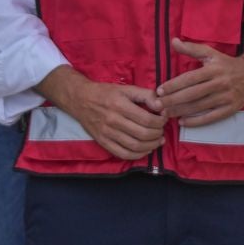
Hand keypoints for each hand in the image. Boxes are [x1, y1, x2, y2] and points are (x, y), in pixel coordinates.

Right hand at [41, 67, 166, 161]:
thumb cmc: (105, 93)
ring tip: (157, 141)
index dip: (160, 122)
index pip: (147, 119)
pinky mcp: (103, 142)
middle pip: (143, 134)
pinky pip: (123, 154)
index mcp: (120, 105)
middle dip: (158, 134)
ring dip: (151, 146)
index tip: (163, 119)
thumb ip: (146, 95)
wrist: (80, 99)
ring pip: (135, 146)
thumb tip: (161, 105)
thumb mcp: (126, 89)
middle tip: (162, 131)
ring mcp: (107, 133)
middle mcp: (113, 121)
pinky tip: (145, 150)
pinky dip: (138, 155)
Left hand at [157, 40, 243, 127]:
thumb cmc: (226, 63)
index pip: (189, 79)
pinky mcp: (230, 109)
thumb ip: (191, 49)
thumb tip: (173, 41)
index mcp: (213, 69)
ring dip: (181, 111)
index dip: (173, 85)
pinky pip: (211, 117)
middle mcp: (220, 83)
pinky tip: (183, 122)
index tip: (160, 91)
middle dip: (173, 100)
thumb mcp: (210, 53)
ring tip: (166, 113)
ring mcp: (226, 98)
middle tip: (158, 105)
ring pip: (200, 106)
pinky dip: (196, 121)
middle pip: (192, 94)